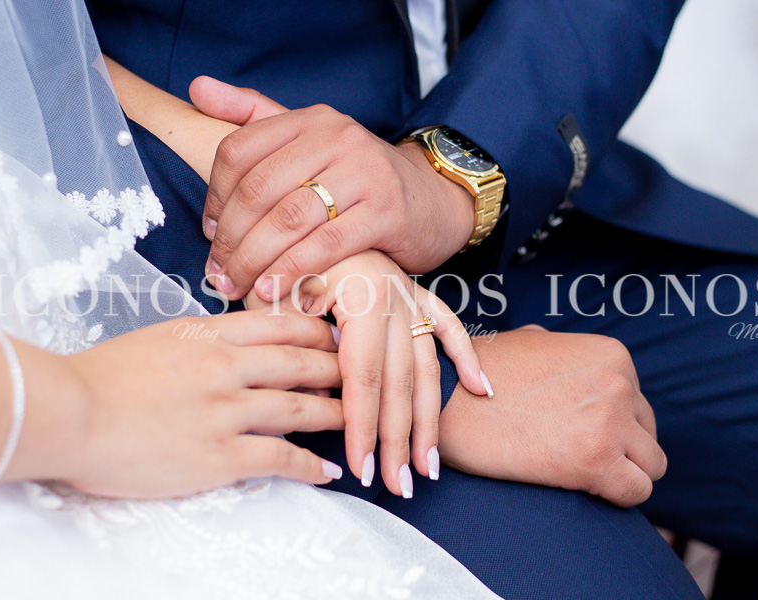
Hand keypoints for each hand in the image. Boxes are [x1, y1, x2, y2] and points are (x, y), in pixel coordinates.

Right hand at [60, 310, 345, 498]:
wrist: (69, 413)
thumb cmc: (101, 376)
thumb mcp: (158, 338)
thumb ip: (201, 338)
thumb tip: (231, 342)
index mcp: (208, 334)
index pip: (279, 325)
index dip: (315, 330)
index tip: (335, 335)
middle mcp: (225, 367)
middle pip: (300, 363)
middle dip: (337, 368)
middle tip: (360, 373)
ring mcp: (225, 411)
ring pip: (300, 409)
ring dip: (335, 414)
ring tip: (357, 418)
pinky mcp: (219, 455)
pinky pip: (280, 458)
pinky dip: (310, 465)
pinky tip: (329, 470)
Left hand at [189, 76, 475, 301]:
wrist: (435, 202)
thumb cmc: (363, 181)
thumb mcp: (314, 141)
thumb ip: (256, 116)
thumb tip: (197, 88)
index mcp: (312, 120)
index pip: (239, 150)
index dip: (215, 196)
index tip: (211, 232)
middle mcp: (337, 138)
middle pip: (259, 189)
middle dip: (230, 238)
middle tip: (217, 273)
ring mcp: (364, 173)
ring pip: (288, 220)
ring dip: (253, 261)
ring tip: (236, 286)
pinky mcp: (385, 212)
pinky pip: (325, 246)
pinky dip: (292, 271)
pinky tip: (273, 290)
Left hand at [246, 250, 487, 496]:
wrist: (309, 206)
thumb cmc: (283, 256)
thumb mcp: (274, 296)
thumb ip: (294, 348)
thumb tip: (318, 400)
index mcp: (360, 298)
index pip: (363, 376)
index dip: (363, 426)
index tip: (361, 467)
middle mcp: (394, 299)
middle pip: (400, 382)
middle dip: (398, 440)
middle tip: (399, 485)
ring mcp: (410, 297)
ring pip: (427, 367)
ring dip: (430, 420)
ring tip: (430, 466)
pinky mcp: (418, 295)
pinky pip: (449, 327)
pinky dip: (467, 357)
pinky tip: (482, 390)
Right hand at [438, 326, 666, 507]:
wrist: (445, 401)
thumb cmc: (480, 375)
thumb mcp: (533, 343)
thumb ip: (569, 356)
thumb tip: (583, 369)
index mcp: (611, 354)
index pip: (638, 401)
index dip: (610, 423)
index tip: (575, 432)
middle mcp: (619, 383)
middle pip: (648, 433)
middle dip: (619, 447)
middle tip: (574, 454)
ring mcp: (611, 421)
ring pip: (651, 465)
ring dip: (621, 473)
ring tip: (578, 473)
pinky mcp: (597, 460)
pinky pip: (637, 492)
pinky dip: (615, 497)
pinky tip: (580, 488)